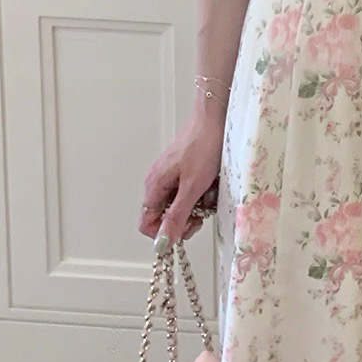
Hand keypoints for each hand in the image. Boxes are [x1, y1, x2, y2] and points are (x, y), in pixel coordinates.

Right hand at [139, 113, 225, 245]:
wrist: (215, 118)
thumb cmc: (203, 146)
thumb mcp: (192, 187)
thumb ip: (176, 216)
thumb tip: (162, 243)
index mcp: (153, 186)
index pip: (146, 224)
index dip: (163, 233)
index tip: (184, 230)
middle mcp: (158, 182)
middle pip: (164, 216)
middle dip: (184, 219)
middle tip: (201, 213)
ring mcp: (170, 175)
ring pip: (178, 204)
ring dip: (195, 205)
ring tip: (208, 193)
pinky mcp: (184, 170)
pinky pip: (188, 192)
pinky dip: (200, 193)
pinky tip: (210, 184)